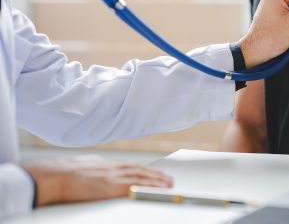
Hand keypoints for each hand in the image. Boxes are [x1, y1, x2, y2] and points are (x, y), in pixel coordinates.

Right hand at [24, 156, 172, 205]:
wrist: (54, 176)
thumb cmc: (62, 173)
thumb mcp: (83, 164)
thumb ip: (94, 166)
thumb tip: (98, 166)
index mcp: (105, 163)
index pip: (131, 165)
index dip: (145, 169)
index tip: (155, 172)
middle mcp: (112, 168)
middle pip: (140, 169)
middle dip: (156, 174)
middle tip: (168, 179)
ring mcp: (112, 176)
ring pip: (140, 176)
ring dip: (156, 180)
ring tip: (167, 184)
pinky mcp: (110, 187)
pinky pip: (134, 186)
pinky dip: (147, 187)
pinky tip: (155, 189)